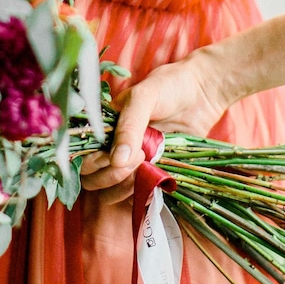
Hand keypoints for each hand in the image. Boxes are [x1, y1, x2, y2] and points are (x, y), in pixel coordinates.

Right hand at [79, 47, 229, 206]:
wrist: (203, 91)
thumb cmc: (170, 86)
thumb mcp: (145, 97)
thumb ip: (129, 126)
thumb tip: (117, 160)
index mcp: (103, 128)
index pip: (81, 155)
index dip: (92, 162)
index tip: (113, 156)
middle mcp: (112, 148)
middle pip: (92, 179)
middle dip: (110, 176)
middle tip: (138, 159)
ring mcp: (132, 164)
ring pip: (110, 192)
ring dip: (123, 188)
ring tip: (147, 168)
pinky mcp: (151, 175)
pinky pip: (136, 196)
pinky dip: (140, 196)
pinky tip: (154, 182)